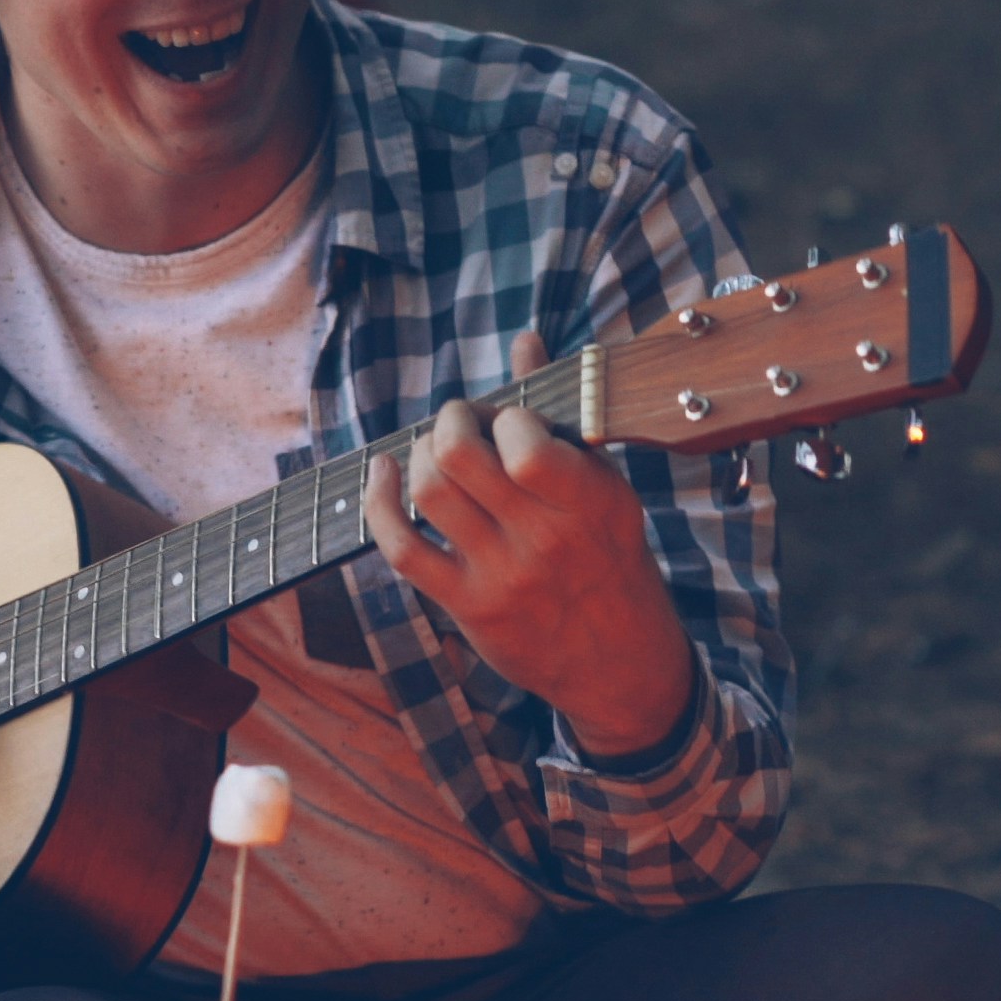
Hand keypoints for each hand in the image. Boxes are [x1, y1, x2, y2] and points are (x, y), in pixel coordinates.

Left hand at [364, 332, 696, 759]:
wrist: (619, 661)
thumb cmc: (610, 557)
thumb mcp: (606, 486)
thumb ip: (563, 414)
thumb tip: (525, 340)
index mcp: (590, 501)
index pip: (523, 440)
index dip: (504, 415)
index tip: (509, 422)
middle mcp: (546, 538)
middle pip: (459, 454)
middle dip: (450, 421)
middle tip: (461, 426)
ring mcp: (503, 575)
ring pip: (429, 491)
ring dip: (417, 455)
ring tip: (432, 452)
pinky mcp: (468, 605)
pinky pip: (401, 547)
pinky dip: (380, 502)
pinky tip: (383, 477)